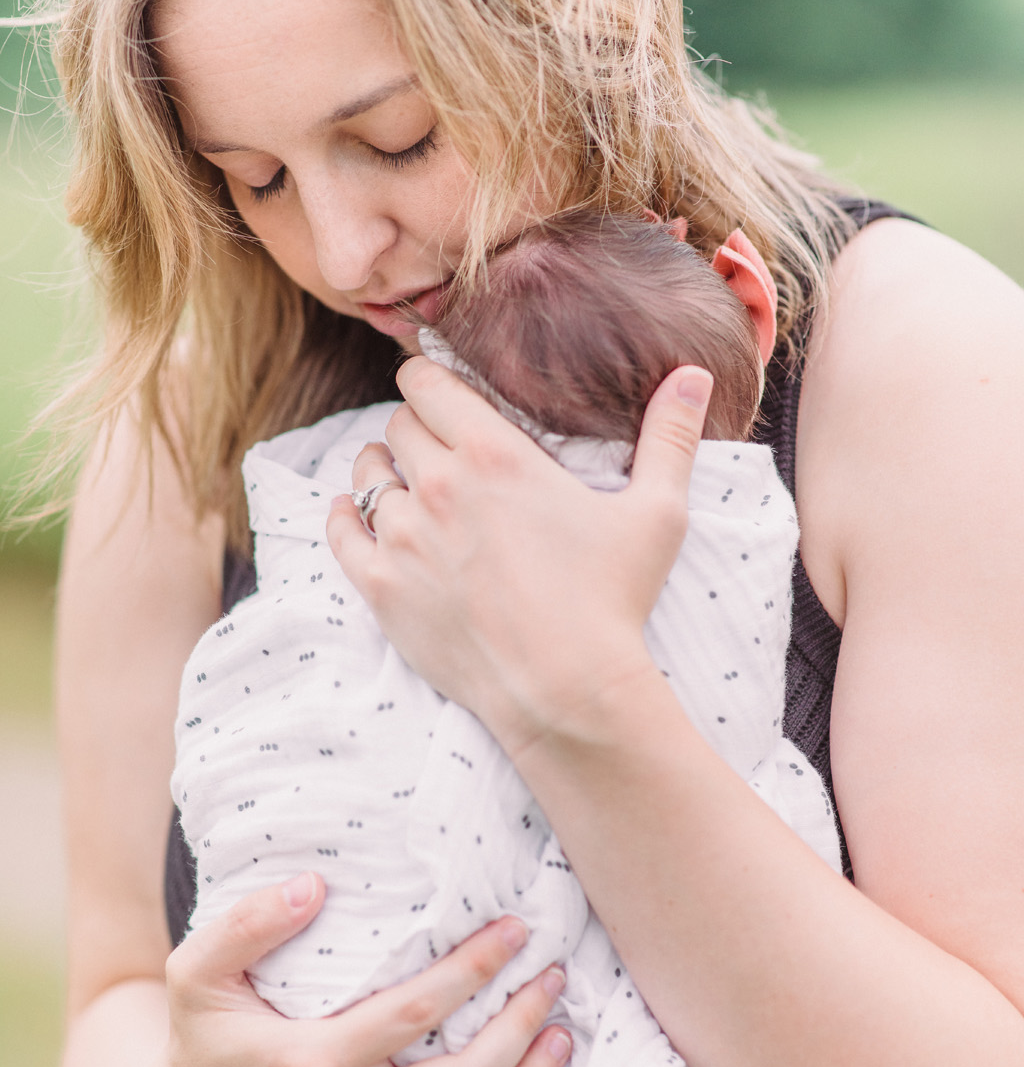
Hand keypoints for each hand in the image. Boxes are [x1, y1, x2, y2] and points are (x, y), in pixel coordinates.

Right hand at [123, 874, 569, 1066]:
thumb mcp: (197, 971)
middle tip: (552, 975)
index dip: (472, 968)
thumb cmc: (201, 1035)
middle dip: (518, 1023)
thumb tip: (313, 885)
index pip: (415, 1011)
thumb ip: (247, 923)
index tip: (513, 931)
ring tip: (561, 1035)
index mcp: (310, 1061)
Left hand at [327, 359, 714, 753]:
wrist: (566, 691)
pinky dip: (344, 517)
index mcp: (495, 454)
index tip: (434, 388)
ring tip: (401, 482)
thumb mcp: (657, 514)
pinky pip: (340, 533)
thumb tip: (695, 375)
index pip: (428, 385)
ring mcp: (402, 538)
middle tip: (432, 446)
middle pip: (396, 428)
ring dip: (382, 472)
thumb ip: (671, 436)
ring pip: (366, 477)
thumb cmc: (614, 602)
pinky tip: (354, 514)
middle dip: (413, 429)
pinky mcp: (382, 588)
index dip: (427, 379)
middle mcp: (438, 486)